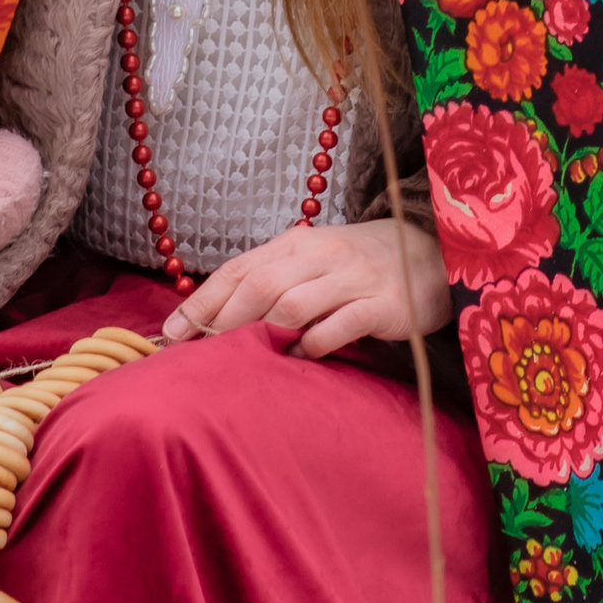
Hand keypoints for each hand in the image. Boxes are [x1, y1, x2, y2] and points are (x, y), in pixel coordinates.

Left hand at [157, 217, 452, 358]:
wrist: (431, 252)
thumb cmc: (359, 263)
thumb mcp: (313, 260)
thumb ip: (272, 280)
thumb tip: (213, 318)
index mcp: (297, 242)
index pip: (239, 268)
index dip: (202, 301)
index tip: (171, 333)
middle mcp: (321, 254)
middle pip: (259, 285)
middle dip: (223, 322)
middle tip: (200, 355)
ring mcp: (353, 278)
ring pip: (293, 304)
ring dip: (263, 334)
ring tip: (243, 361)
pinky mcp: (382, 305)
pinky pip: (338, 326)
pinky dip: (311, 345)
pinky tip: (297, 360)